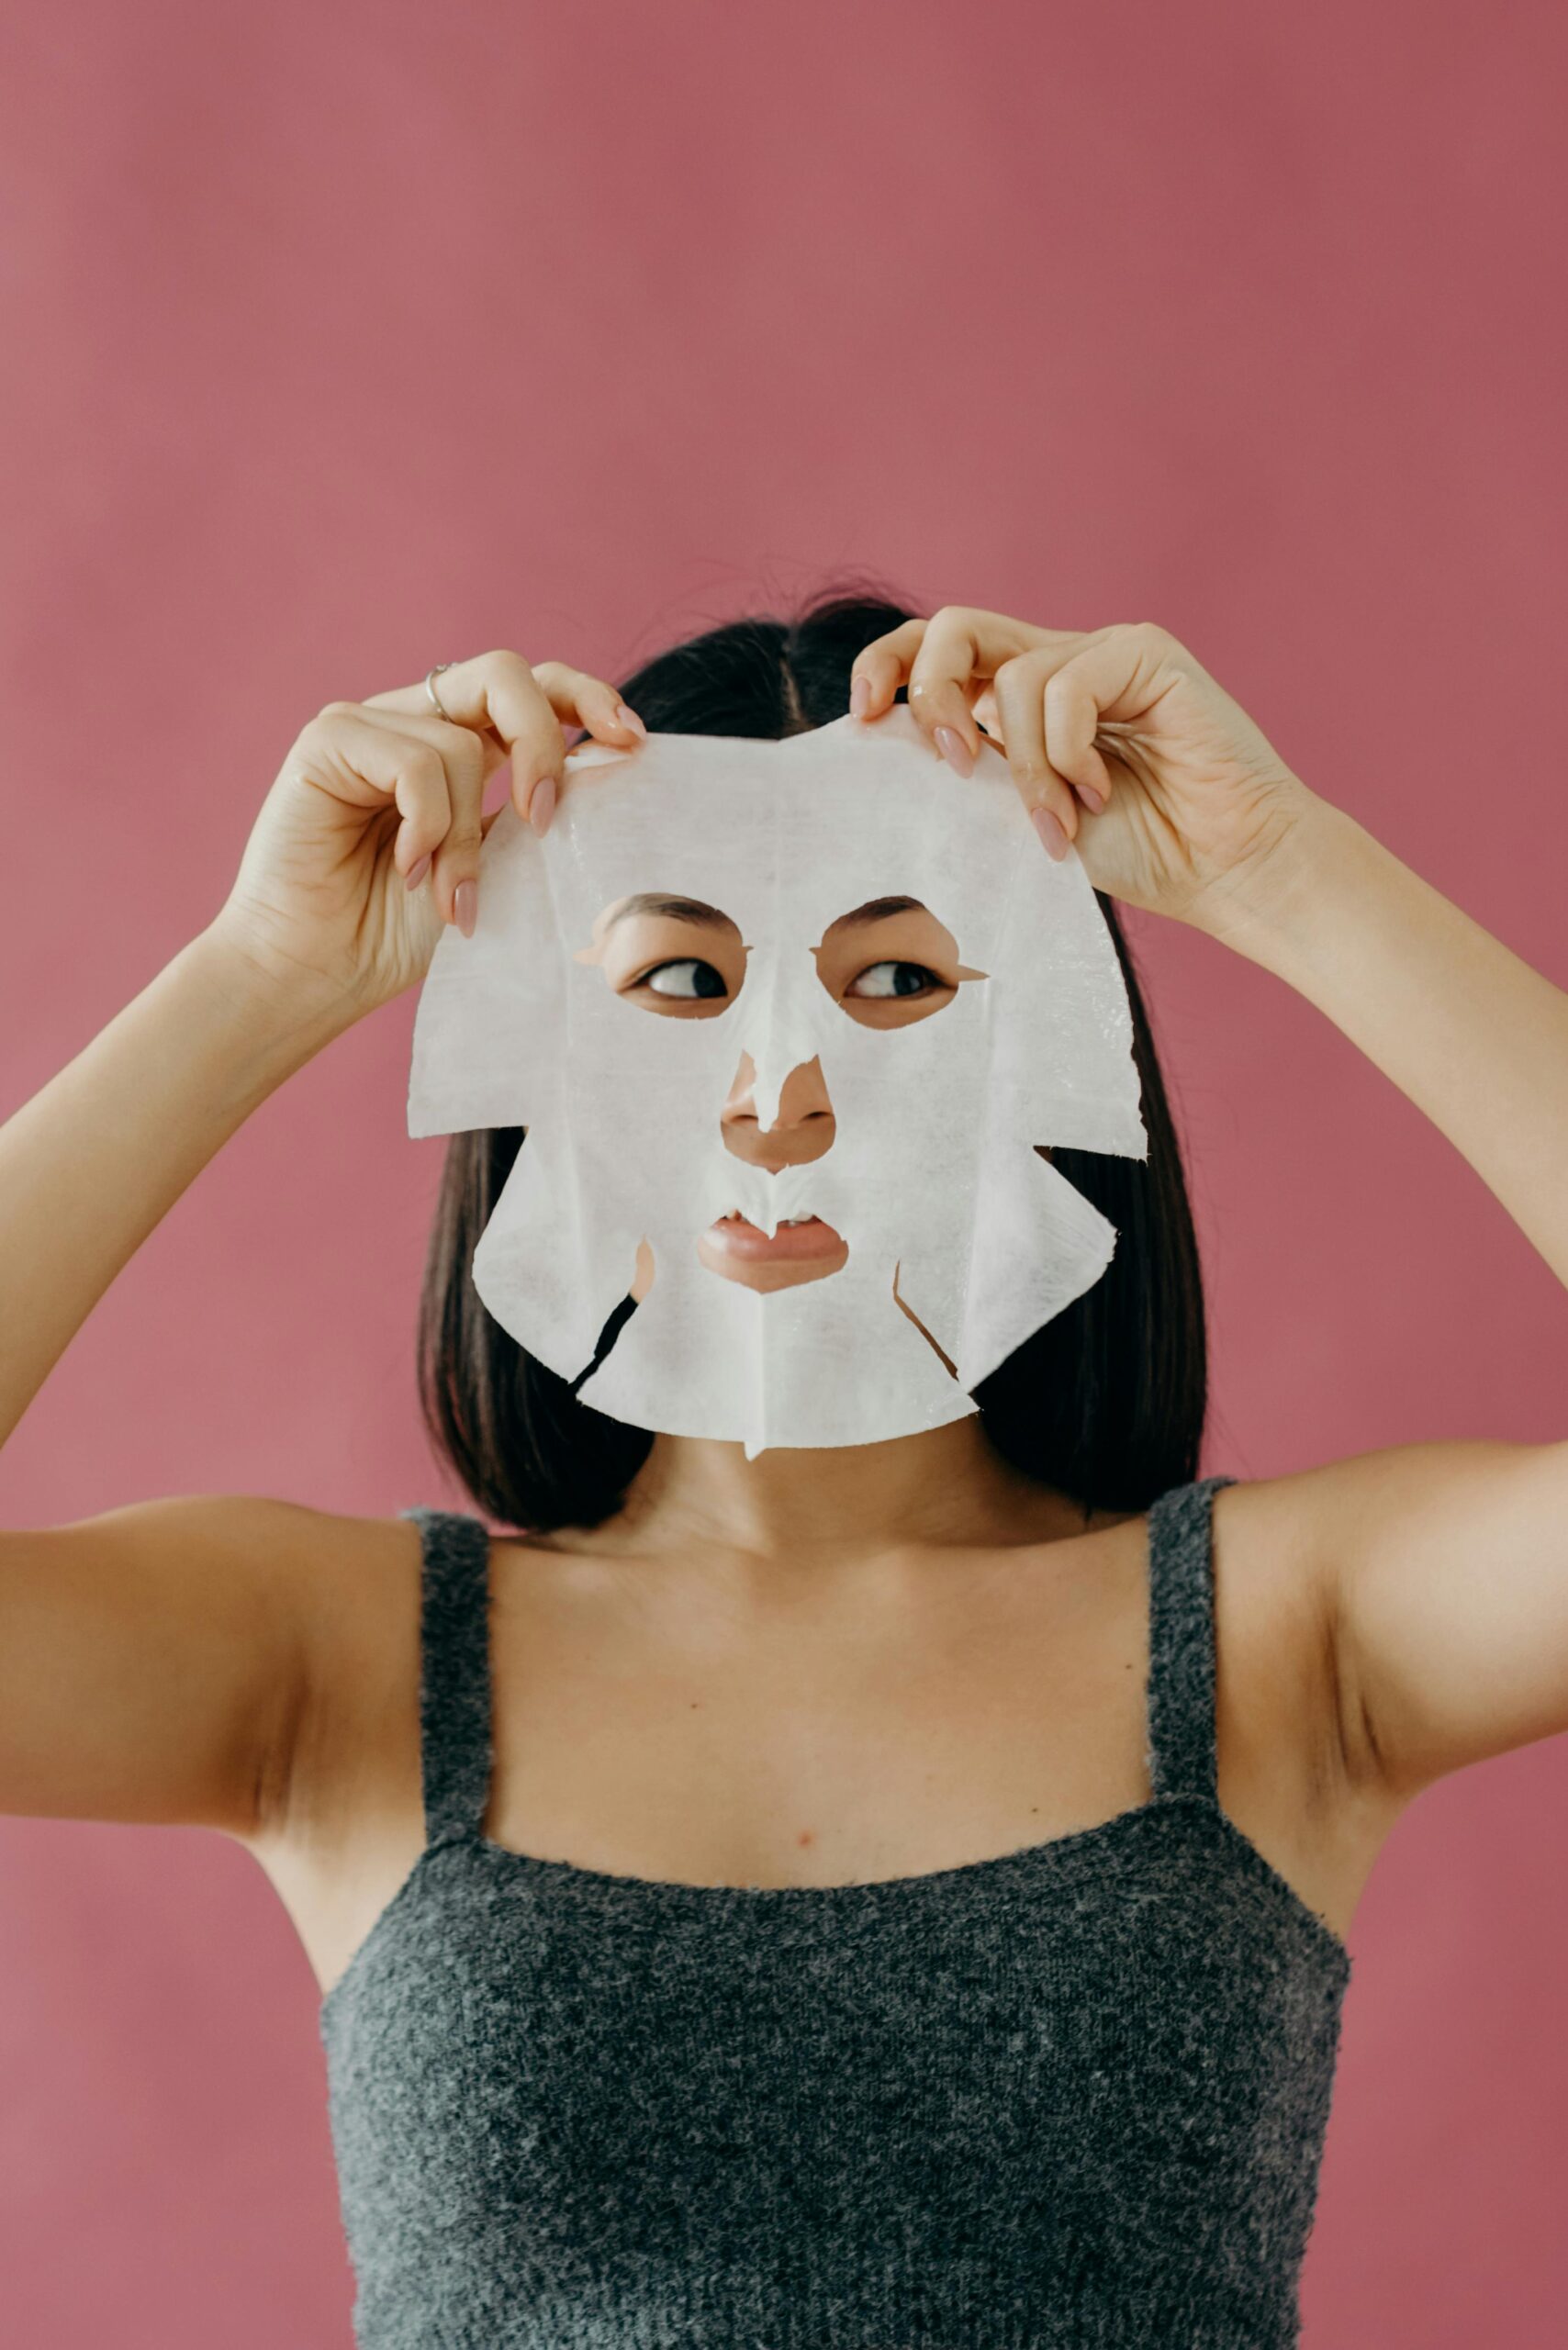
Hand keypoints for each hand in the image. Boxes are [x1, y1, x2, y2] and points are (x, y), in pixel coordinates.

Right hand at [207, 650, 645, 1020]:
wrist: (316, 974)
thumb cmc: (400, 935)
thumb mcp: (497, 872)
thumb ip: (536, 818)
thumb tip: (610, 778)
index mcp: (463, 746)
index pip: (537, 688)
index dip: (589, 699)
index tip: (632, 742)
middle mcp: (416, 722)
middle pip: (506, 674)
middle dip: (543, 741)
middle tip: (545, 821)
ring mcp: (369, 725)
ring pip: (461, 742)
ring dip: (467, 836)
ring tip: (449, 897)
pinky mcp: (328, 740)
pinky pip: (415, 763)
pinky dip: (426, 827)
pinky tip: (407, 872)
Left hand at [849, 608, 1319, 935]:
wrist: (1227, 870)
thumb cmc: (1140, 853)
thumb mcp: (1025, 816)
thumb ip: (975, 774)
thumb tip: (892, 749)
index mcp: (1021, 700)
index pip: (932, 649)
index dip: (886, 669)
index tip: (863, 722)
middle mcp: (1058, 663)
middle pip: (951, 626)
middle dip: (930, 692)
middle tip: (955, 764)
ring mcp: (1103, 652)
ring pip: (1012, 677)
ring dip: (1025, 767)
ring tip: (1062, 822)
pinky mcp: (1146, 653)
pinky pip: (1065, 685)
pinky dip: (1068, 752)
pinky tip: (1104, 791)